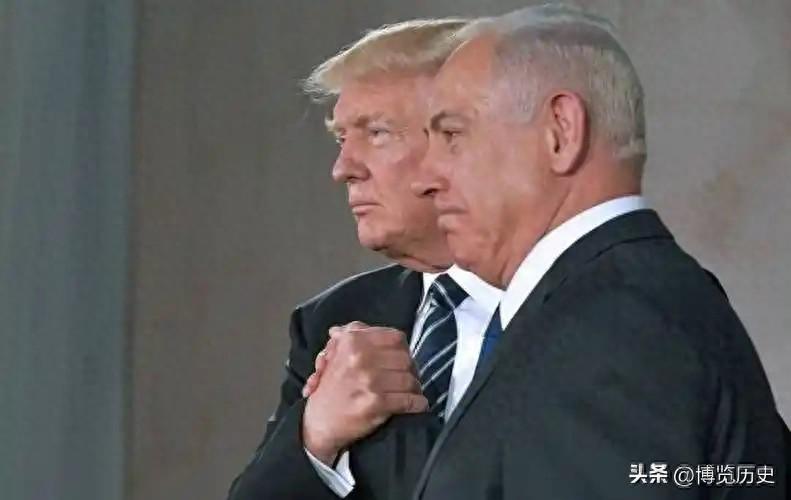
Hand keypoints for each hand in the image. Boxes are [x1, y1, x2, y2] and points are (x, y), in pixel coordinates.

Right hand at [302, 322, 426, 463]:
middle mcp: (360, 358)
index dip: (403, 349)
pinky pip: (408, 400)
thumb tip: (348, 328)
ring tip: (413, 392)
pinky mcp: (376, 403)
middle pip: (405, 359)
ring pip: (409, 379)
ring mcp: (369, 381)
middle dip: (411, 370)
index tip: (402, 358)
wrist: (318, 423)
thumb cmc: (329, 388)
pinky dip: (417, 404)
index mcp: (353, 342)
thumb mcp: (333, 355)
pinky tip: (418, 405)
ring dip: (415, 388)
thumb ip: (347, 336)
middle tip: (410, 377)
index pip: (395, 337)